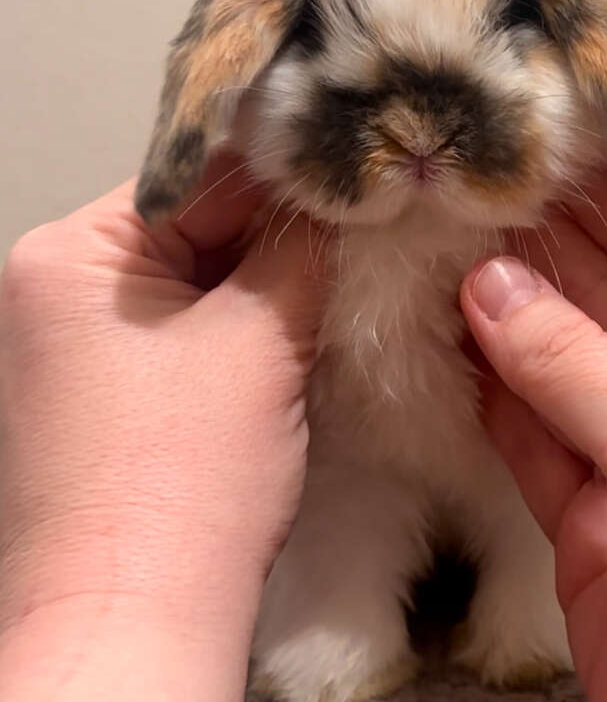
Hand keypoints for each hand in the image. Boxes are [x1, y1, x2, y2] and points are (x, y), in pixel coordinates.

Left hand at [0, 157, 325, 701]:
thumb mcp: (258, 340)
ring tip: (347, 265)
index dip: (283, 169)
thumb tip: (339, 192)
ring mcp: (82, 344)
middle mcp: (61, 289)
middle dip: (280, 229)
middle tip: (366, 217)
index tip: (355, 162)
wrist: (137, 623)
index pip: (194, 175)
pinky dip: (243, 323)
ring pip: (196, 280)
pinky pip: (187, 329)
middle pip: (193, 227)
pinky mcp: (111, 391)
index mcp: (71, 254)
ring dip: (267, 279)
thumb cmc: (184, 481)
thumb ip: (300, 249)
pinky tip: (304, 319)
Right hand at [461, 170, 606, 701]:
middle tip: (473, 194)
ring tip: (445, 252)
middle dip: (542, 248)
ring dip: (505, 314)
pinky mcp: (587, 514)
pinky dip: (490, 391)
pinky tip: (453, 339)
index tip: (544, 149)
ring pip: (559, 363)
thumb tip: (493, 288)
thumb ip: (579, 369)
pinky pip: (531, 433)